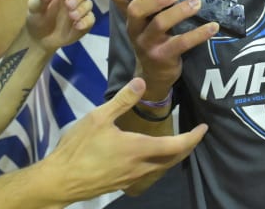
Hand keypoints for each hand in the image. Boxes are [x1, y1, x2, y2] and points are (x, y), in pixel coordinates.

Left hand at [25, 0, 94, 52]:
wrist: (41, 39)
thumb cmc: (38, 18)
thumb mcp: (35, 8)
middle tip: (69, 5)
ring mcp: (81, 8)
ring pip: (88, 4)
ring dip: (82, 9)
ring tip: (72, 16)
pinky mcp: (85, 21)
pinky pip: (90, 19)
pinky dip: (86, 22)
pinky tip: (77, 26)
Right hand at [44, 78, 207, 199]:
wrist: (60, 180)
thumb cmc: (79, 147)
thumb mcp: (98, 117)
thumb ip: (122, 100)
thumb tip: (142, 82)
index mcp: (139, 149)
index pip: (176, 145)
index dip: (193, 137)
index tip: (204, 128)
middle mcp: (141, 166)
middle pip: (173, 159)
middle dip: (187, 146)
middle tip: (195, 134)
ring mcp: (131, 178)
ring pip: (162, 168)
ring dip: (173, 155)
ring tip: (177, 142)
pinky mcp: (121, 183)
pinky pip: (149, 172)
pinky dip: (159, 162)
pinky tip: (150, 155)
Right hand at [110, 0, 217, 101]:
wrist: (153, 77)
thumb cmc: (154, 42)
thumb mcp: (146, 25)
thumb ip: (153, 6)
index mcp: (130, 18)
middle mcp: (134, 29)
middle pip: (136, 9)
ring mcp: (147, 44)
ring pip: (160, 24)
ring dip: (180, 11)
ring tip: (197, 3)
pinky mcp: (163, 56)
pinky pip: (182, 42)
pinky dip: (200, 33)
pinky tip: (213, 26)